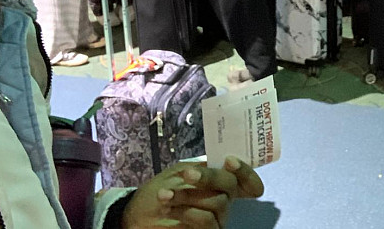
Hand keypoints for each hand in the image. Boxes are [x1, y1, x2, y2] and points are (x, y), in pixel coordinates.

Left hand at [122, 158, 263, 228]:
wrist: (138, 214)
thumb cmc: (160, 189)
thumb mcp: (179, 172)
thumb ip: (202, 167)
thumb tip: (224, 161)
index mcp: (219, 182)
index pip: (246, 179)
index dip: (246, 171)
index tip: (230, 162)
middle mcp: (223, 200)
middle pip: (231, 186)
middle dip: (210, 178)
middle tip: (188, 174)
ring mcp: (217, 219)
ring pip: (218, 202)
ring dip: (189, 195)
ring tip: (165, 195)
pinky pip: (207, 221)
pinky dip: (186, 211)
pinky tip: (169, 207)